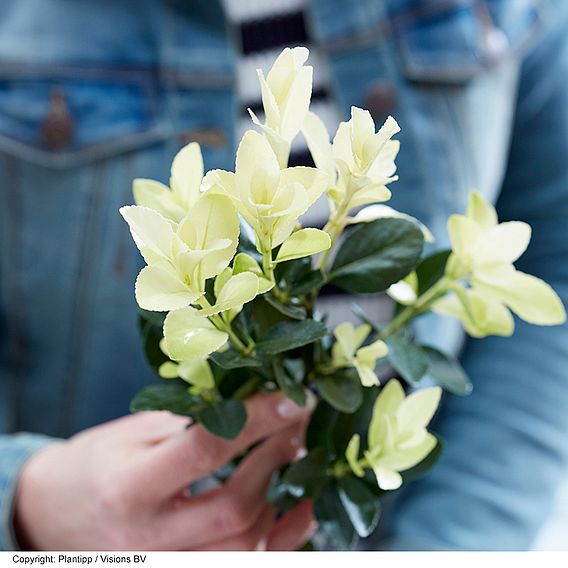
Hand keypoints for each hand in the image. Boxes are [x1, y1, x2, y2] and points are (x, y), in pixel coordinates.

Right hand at [14, 392, 314, 549]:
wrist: (52, 516)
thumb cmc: (95, 464)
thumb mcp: (134, 433)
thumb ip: (190, 423)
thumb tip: (254, 404)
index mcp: (128, 487)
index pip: (205, 451)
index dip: (256, 422)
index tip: (292, 400)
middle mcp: (147, 538)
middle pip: (234, 507)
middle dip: (276, 459)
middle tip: (298, 425)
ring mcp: (165, 566)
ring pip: (246, 544)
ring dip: (283, 496)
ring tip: (298, 455)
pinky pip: (246, 566)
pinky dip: (283, 539)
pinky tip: (303, 508)